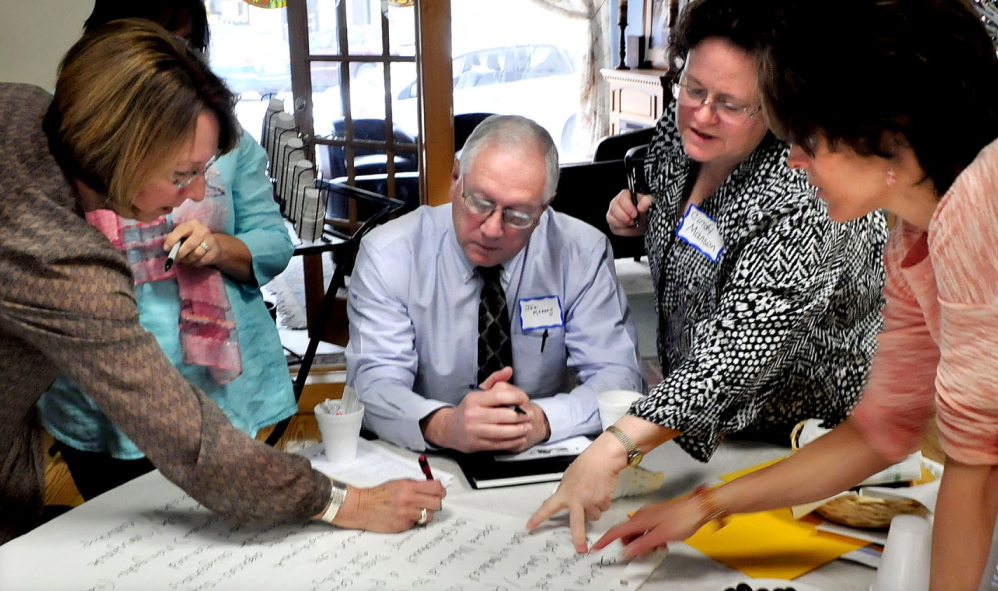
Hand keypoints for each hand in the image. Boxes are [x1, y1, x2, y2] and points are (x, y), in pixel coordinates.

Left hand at [164, 220, 219, 267]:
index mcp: (193, 224)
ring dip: (187, 260)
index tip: (166, 248)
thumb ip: (175, 237)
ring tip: (183, 260)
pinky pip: (202, 261)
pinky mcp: (215, 252)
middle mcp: (203, 231)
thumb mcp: (184, 234)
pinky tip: (192, 261)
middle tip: (174, 259)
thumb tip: (166, 246)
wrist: (214, 244)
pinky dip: (194, 263)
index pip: (180, 231)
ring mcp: (211, 241)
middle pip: (189, 245)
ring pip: (196, 254)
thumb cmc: (194, 238)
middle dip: (180, 254)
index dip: (172, 240)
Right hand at [333, 478, 445, 532]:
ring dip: (426, 513)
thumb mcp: (399, 483)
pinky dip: (414, 521)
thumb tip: (434, 487)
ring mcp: (407, 515)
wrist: (363, 507)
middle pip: (437, 503)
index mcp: (409, 487)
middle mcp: (410, 500)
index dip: (440, 490)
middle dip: (436, 502)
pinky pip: (417, 524)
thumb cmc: (380, 494)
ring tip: (417, 510)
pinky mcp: (404, 526)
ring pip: (429, 516)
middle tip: (431, 502)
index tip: (440, 492)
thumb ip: (416, 485)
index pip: (436, 488)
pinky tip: (405, 517)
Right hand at [422, 367, 542, 452]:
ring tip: (528, 427)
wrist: (449, 428)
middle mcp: (473, 415)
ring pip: (502, 432)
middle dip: (521, 416)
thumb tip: (509, 370)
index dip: (516, 397)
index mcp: (474, 399)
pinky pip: (499, 444)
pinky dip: (513, 442)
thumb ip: (495, 380)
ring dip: (519, 430)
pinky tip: (521, 438)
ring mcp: (474, 431)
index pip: (499, 396)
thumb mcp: (479, 392)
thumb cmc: (469, 409)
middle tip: (530, 415)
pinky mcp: (476, 444)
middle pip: (503, 416)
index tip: (524, 399)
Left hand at [526, 432, 628, 552]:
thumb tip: (567, 501)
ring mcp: (591, 502)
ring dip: (595, 508)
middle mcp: (577, 500)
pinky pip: (604, 508)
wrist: (603, 458)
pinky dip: (604, 501)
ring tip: (595, 491)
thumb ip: (567, 492)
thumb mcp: (569, 477)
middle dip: (579, 538)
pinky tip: (602, 489)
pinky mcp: (603, 502)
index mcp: (564, 493)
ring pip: (594, 515)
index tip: (530, 527)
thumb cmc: (586, 464)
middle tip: (580, 549)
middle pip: (576, 524)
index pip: (548, 507)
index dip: (538, 518)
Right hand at [592, 492, 706, 558]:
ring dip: (642, 542)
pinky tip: (660, 542)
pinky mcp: (657, 517)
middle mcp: (642, 515)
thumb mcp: (661, 536)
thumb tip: (626, 551)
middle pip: (627, 533)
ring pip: (638, 533)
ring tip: (655, 548)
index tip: (596, 547)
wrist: (699, 507)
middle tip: (641, 553)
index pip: (616, 531)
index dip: (605, 539)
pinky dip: (650, 538)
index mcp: (640, 519)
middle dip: (630, 544)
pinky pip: (647, 530)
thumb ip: (642, 544)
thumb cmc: (682, 518)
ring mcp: (650, 516)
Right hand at [606, 189, 652, 235]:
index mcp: (627, 195)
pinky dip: (622, 229)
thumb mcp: (649, 205)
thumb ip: (647, 202)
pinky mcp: (612, 223)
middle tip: (633, 220)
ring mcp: (613, 213)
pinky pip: (613, 227)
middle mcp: (617, 202)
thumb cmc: (646, 213)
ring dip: (623, 223)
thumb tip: (641, 206)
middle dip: (624, 216)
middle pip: (614, 207)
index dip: (627, 205)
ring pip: (611, 218)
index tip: (635, 214)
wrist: (645, 225)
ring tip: (632, 223)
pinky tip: (628, 227)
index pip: (622, 196)